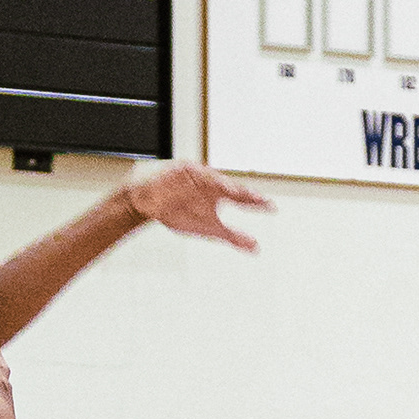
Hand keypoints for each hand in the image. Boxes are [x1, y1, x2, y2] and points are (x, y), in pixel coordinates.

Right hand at [122, 163, 271, 248]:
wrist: (147, 203)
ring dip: (220, 184)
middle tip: (255, 199)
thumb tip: (256, 248)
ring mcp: (196, 176)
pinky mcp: (180, 170)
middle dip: (240, 193)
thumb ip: (232, 236)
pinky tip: (202, 183)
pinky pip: (189, 174)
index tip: (271, 208)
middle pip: (229, 187)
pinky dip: (196, 179)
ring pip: (211, 179)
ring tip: (231, 191)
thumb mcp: (208, 228)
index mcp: (219, 195)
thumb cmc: (177, 212)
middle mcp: (211, 184)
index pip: (242, 198)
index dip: (256, 202)